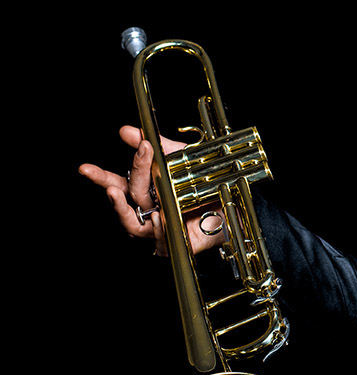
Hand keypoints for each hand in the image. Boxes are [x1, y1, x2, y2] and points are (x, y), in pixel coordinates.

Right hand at [79, 126, 227, 256]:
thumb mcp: (182, 159)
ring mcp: (160, 227)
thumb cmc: (208, 184)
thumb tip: (127, 130)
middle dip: (109, 182)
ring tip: (111, 192)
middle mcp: (151, 209)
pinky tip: (154, 215)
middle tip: (100, 172)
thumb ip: (157, 147)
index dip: (105, 174)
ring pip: (131, 223)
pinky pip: (159, 238)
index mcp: (149, 191)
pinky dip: (155, 227)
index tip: (104, 153)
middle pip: (125, 198)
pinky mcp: (174, 243)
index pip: (121, 182)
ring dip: (120, 207)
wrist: (237, 203)